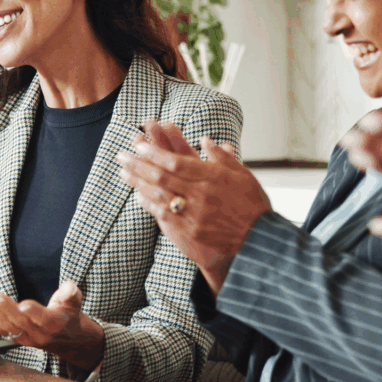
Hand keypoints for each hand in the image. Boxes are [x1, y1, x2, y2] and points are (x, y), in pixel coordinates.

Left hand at [0, 281, 104, 370]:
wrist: (67, 339)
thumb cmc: (68, 315)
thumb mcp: (74, 302)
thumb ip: (70, 293)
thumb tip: (68, 287)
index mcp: (55, 324)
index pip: (45, 320)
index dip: (34, 313)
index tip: (24, 305)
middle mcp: (40, 334)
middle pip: (22, 323)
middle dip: (7, 310)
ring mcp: (27, 338)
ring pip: (9, 328)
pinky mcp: (17, 338)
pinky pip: (1, 331)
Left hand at [116, 121, 269, 292]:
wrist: (259, 241)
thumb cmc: (253, 206)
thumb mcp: (243, 175)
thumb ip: (222, 157)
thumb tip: (205, 140)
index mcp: (212, 177)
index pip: (176, 161)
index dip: (154, 152)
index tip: (139, 144)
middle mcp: (199, 194)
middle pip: (162, 175)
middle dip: (139, 164)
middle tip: (121, 155)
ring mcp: (193, 214)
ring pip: (159, 194)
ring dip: (138, 182)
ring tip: (123, 172)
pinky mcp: (190, 231)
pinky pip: (164, 215)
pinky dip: (149, 204)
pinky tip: (138, 195)